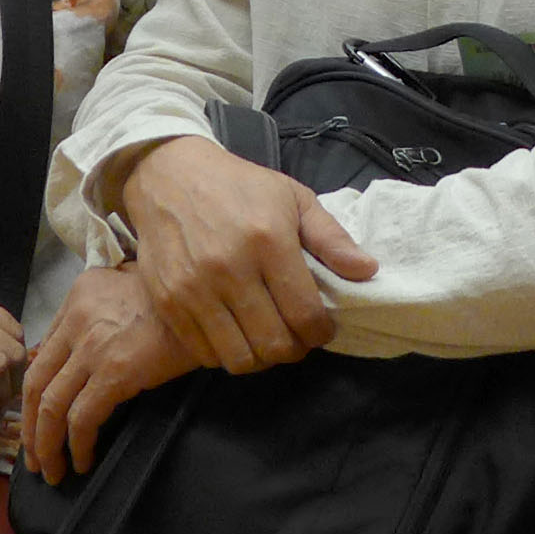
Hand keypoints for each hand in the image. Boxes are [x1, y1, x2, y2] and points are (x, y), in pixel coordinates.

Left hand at [21, 267, 196, 480]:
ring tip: (52, 470)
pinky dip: (77, 446)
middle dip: (31, 428)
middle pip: (36, 383)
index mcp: (79, 295)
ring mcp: (93, 345)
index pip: (42, 353)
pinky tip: (83, 460)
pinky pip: (82, 418)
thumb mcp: (130, 288)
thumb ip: (100, 312)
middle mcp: (77, 318)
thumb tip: (78, 356)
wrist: (214, 303)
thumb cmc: (180, 301)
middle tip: (32, 457)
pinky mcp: (115, 371)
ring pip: (51, 406)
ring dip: (47, 446)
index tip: (36, 420)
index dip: (34, 394)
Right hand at [117, 136, 376, 373]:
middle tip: (297, 335)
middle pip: (274, 344)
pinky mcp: (167, 302)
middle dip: (295, 348)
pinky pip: (204, 354)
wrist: (169, 176)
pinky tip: (235, 332)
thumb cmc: (240, 187)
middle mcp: (229, 269)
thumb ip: (331, 238)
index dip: (321, 332)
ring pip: (239, 358)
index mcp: (268, 241)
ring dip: (261, 357)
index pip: (305, 314)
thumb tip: (368, 271)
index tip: (323, 327)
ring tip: (267, 337)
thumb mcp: (293, 198)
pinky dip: (225, 353)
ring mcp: (193, 289)